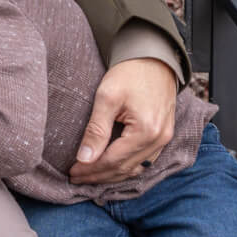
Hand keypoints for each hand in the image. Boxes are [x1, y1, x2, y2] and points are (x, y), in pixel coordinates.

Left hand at [69, 57, 177, 183]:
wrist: (154, 58)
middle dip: (98, 176)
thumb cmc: (129, 73)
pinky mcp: (164, 135)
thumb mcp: (106, 97)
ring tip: (89, 176)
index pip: (113, 161)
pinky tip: (111, 168)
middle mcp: (159, 139)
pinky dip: (126, 167)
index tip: (72, 173)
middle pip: (124, 169)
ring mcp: (164, 138)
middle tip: (76, 178)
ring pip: (136, 168)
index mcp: (146, 131)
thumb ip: (96, 129)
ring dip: (112, 175)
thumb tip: (84, 159)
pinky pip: (145, 161)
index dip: (90, 170)